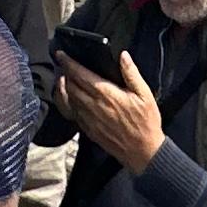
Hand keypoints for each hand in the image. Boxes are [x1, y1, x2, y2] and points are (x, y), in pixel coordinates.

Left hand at [53, 51, 164, 168]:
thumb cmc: (145, 122)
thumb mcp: (145, 95)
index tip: (61, 54)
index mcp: (106, 94)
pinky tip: (72, 98)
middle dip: (65, 73)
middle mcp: (93, 106)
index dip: (68, 63)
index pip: (80, 75)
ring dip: (64, 87)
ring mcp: (88, 119)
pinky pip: (71, 113)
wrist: (142, 152)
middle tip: (65, 64)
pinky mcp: (88, 130)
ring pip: (68, 99)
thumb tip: (123, 55)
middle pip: (70, 86)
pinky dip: (67, 102)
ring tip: (65, 78)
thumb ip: (132, 73)